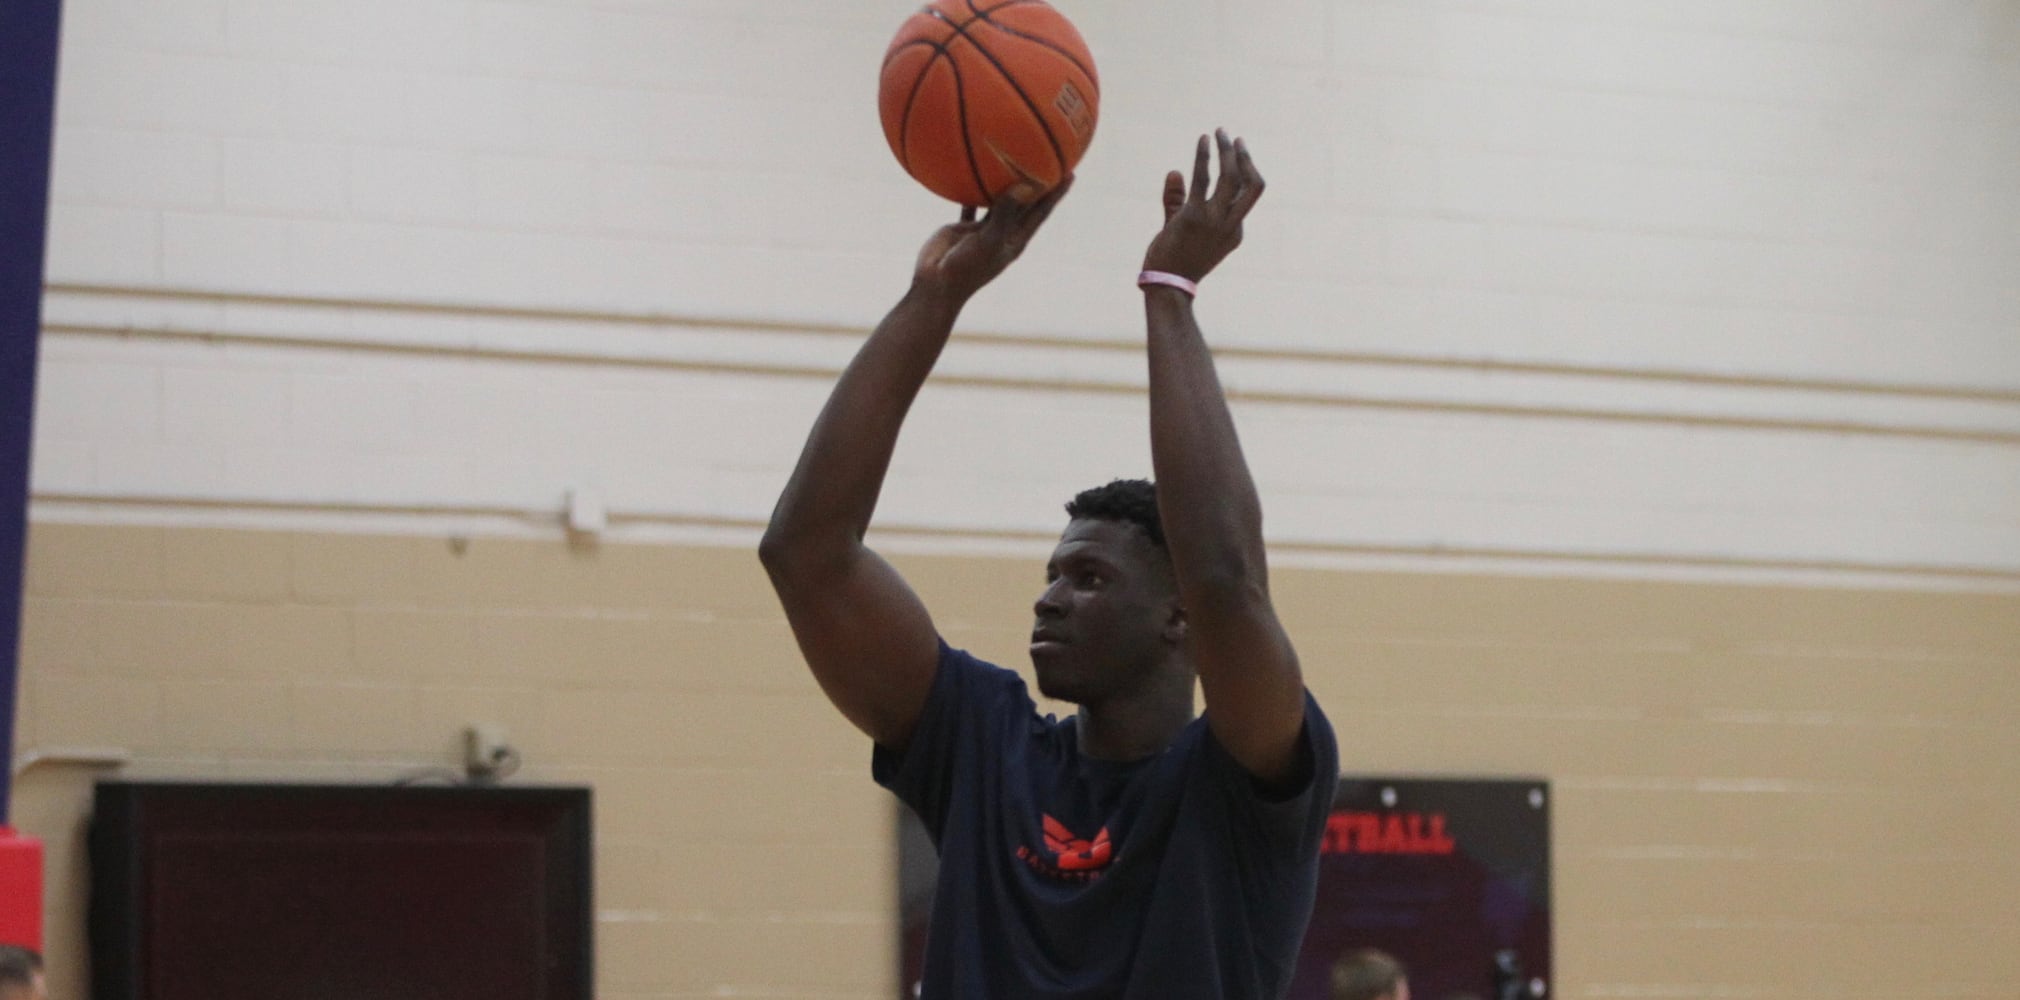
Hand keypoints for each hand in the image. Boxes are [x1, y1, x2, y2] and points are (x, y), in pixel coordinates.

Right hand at [913, 177, 1072, 302]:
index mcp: (1015, 240)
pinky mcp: (963, 230)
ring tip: (1014, 161)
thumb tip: (1024, 186)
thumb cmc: (966, 269)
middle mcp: (1003, 233)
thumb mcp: (989, 241)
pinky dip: (972, 191)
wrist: (936, 286)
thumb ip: (1005, 215)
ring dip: (1007, 184)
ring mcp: (983, 231)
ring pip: (999, 202)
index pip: (1041, 212)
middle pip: (1025, 203)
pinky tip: (972, 174)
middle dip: (1037, 183)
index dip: (1057, 193)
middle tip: (1049, 159)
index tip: (1071, 173)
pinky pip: (971, 205)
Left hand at [1141, 129, 1264, 282]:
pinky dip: (1204, 156)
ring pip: (1232, 178)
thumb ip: (1177, 200)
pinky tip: (1203, 140)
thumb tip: (1174, 171)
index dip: (1239, 175)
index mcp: (1235, 233)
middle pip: (1253, 185)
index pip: (1245, 198)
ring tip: (1219, 132)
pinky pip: (1203, 178)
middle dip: (1246, 159)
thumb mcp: (1179, 228)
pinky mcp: (1194, 216)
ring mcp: (1214, 221)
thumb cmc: (1173, 262)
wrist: (1166, 287)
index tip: (1229, 155)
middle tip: (1234, 138)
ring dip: (1227, 152)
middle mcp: (1231, 225)